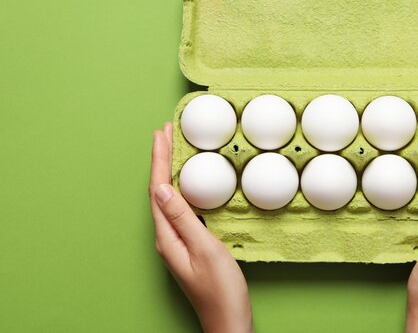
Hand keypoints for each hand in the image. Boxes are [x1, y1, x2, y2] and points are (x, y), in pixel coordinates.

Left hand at [149, 122, 253, 332]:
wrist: (229, 321)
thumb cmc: (221, 290)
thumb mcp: (206, 249)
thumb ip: (185, 218)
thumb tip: (163, 189)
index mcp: (168, 236)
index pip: (158, 189)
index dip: (159, 160)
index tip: (161, 134)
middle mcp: (167, 237)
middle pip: (160, 190)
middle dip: (162, 159)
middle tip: (166, 132)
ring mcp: (177, 242)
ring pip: (169, 198)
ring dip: (171, 171)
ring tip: (174, 149)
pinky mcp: (189, 245)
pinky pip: (181, 208)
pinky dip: (183, 188)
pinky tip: (189, 183)